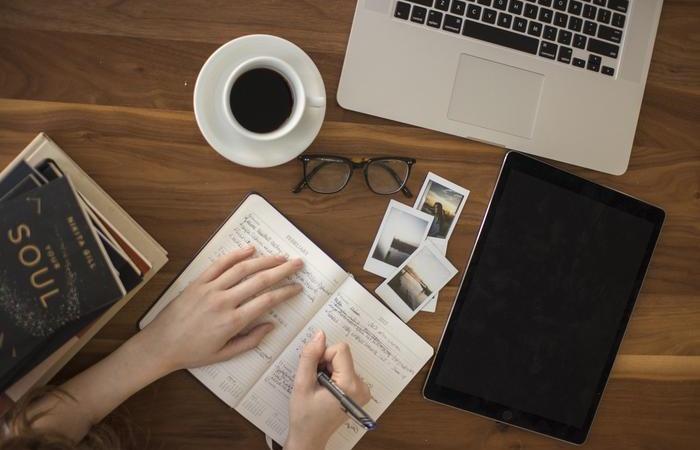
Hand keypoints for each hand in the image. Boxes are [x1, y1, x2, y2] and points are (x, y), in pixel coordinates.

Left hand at [137, 246, 303, 374]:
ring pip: (243, 269)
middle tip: (298, 264)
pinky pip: (219, 264)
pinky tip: (250, 249)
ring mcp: (210, 289)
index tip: (297, 287)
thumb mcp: (225, 354)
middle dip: (283, 270)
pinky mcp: (198, 282)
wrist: (160, 345)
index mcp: (233, 322)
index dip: (286, 292)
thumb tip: (271, 326)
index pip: (267, 301)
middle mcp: (224, 302)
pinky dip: (236, 255)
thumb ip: (251, 341)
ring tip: (280, 256)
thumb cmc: (193, 353)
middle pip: (260, 280)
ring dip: (265, 260)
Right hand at [286, 331, 370, 449]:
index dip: (323, 356)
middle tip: (315, 382)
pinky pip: (345, 370)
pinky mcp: (359, 391)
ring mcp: (363, 390)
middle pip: (342, 355)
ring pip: (342, 361)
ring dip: (328, 369)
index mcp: (350, 385)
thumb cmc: (304, 416)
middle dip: (325, 363)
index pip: (340, 350)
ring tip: (319, 388)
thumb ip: (310, 357)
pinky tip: (325, 390)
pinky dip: (333, 375)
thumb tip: (320, 335)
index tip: (314, 372)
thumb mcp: (302, 384)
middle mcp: (362, 386)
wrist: (309, 438)